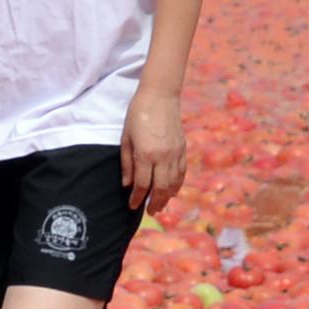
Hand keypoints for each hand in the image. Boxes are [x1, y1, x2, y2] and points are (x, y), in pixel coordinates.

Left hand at [122, 87, 186, 212]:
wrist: (160, 96)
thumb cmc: (138, 114)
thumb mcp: (126, 138)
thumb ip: (126, 163)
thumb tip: (126, 185)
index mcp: (146, 154)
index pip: (142, 184)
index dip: (137, 198)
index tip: (132, 206)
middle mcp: (163, 157)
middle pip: (160, 188)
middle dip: (154, 203)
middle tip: (149, 211)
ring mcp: (175, 153)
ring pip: (173, 183)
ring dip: (167, 197)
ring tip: (160, 205)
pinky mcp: (183, 149)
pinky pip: (182, 173)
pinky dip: (177, 184)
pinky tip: (172, 190)